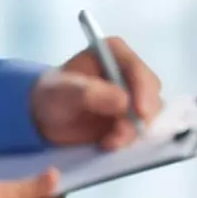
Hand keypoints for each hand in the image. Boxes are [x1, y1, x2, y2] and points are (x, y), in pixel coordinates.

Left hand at [30, 36, 162, 149]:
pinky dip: (128, 139)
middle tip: (120, 134)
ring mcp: (132, 96)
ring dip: (133, 131)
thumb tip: (123, 101)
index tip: (140, 112)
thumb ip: (89, 93)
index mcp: (113, 53)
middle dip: (140, 116)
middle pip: (150, 93)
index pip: (137, 69)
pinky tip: (108, 143)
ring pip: (148, 114)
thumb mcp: (62, 92)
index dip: (143, 90)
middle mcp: (128, 72)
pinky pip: (140, 130)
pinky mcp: (131, 118)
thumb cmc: (52, 95)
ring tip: (108, 142)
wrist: (45, 117)